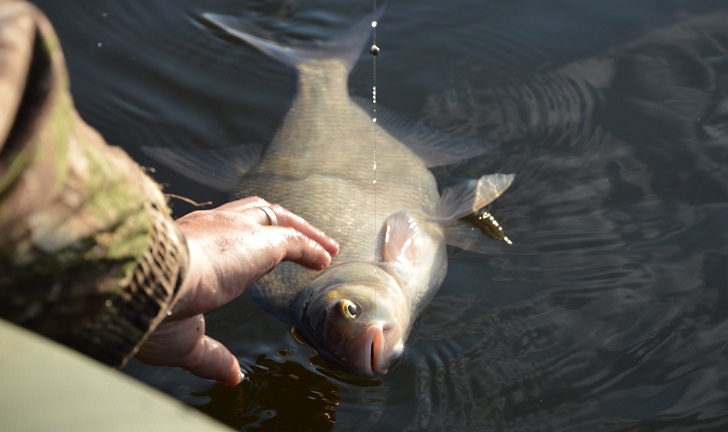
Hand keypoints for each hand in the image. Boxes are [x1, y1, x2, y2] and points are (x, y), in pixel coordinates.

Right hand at [135, 196, 338, 385]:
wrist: (143, 281)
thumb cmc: (150, 310)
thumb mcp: (185, 340)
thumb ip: (212, 355)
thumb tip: (232, 375)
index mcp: (186, 245)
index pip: (222, 231)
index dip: (246, 238)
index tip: (261, 254)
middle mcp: (210, 227)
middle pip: (254, 212)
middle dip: (280, 224)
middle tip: (303, 240)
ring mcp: (234, 230)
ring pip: (275, 218)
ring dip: (303, 232)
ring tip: (326, 248)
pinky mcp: (257, 241)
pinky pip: (291, 239)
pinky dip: (310, 247)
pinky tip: (324, 258)